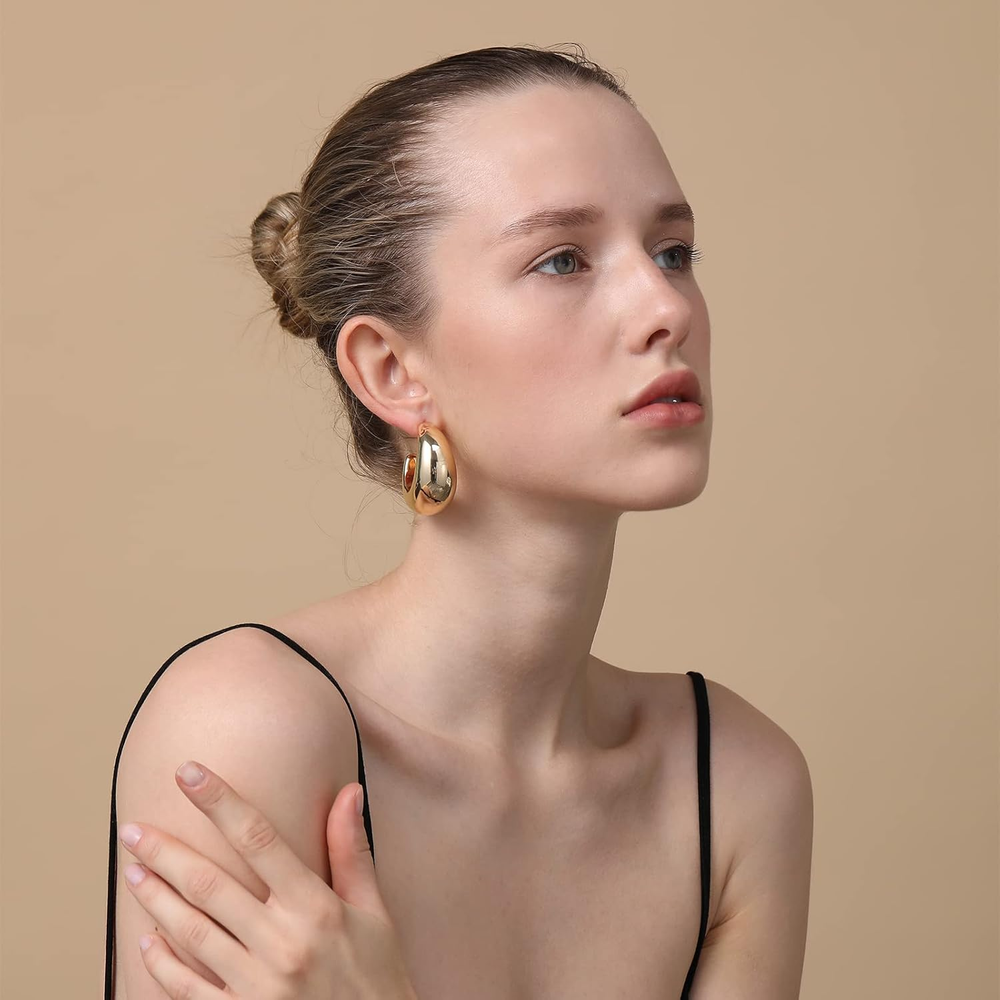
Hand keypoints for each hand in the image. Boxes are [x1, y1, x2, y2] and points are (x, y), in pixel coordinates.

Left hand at [118, 759, 418, 998]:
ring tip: (133, 870)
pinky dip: (162, 962)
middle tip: (133, 828)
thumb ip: (352, 851)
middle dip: (166, 851)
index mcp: (315, 907)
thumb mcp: (375, 913)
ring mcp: (256, 985)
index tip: (190, 773)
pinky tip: (147, 939)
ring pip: (191, 930)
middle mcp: (281, 942)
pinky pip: (188, 988)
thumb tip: (348, 792)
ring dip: (156, 898)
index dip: (220, 801)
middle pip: (210, 883)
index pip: (258, 838)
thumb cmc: (378, 978)